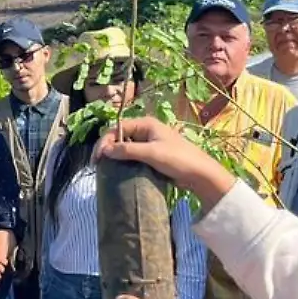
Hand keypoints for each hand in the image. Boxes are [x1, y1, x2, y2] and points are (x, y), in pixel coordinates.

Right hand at [96, 117, 232, 208]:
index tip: (97, 158)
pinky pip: (133, 156)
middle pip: (119, 136)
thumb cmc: (178, 159)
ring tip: (104, 168)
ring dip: (114, 156)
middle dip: (107, 148)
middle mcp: (146, 130)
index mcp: (146, 124)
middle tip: (97, 165)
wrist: (200, 174)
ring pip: (125, 147)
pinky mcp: (152, 155)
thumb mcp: (151, 153)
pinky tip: (117, 170)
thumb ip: (127, 150)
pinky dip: (124, 161)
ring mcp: (149, 143)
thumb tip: (105, 150)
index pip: (117, 128)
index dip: (104, 141)